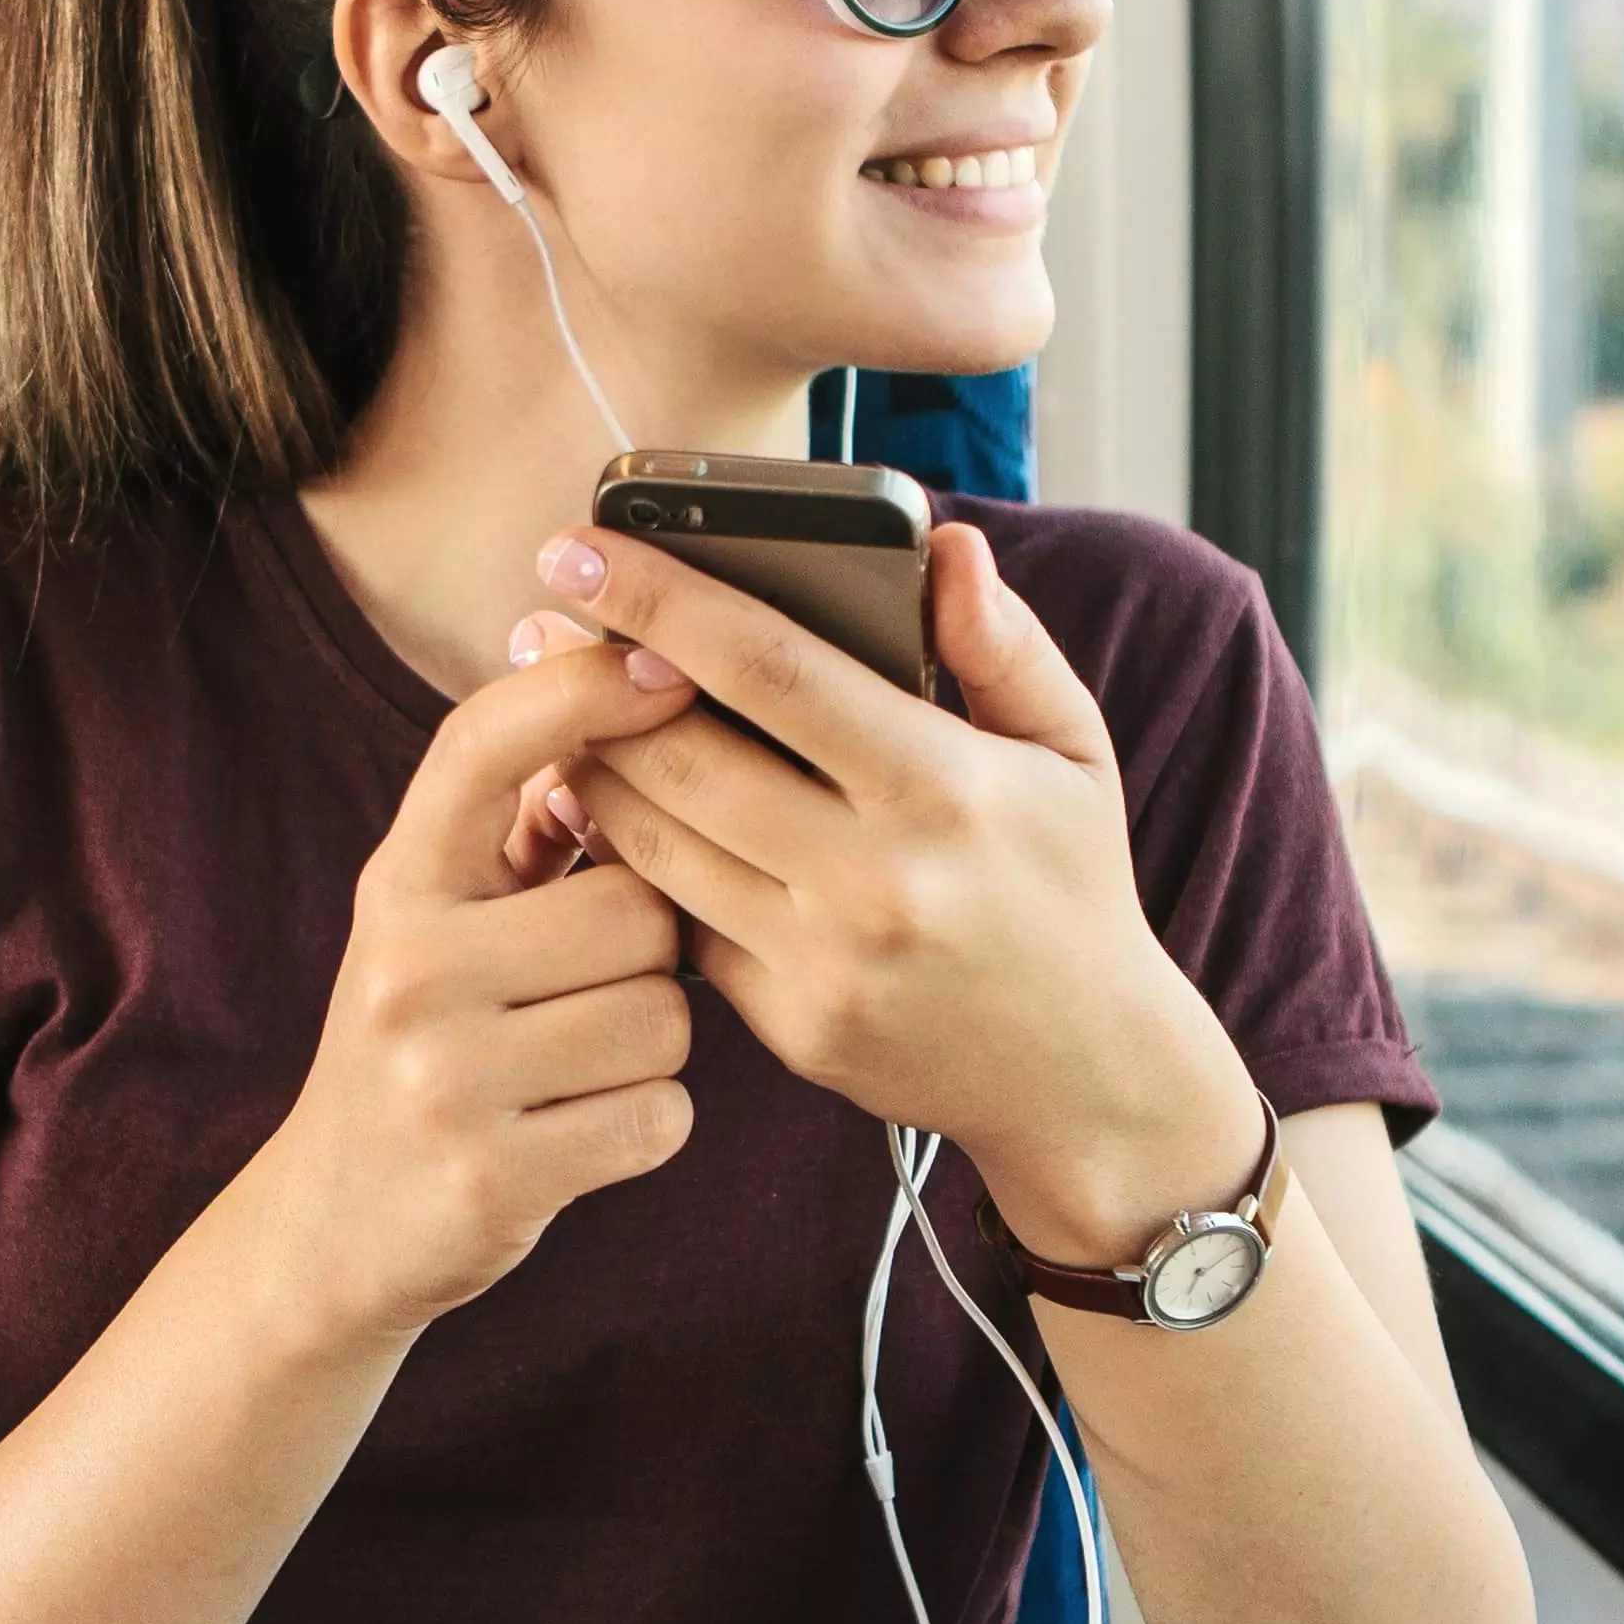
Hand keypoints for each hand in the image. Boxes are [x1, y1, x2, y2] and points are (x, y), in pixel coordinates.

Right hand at [260, 633, 703, 1340]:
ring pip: (662, 1015)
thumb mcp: (432, 922)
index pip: (481, 745)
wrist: (330, 1228)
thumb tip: (620, 694)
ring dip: (652, 1044)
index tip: (664, 661)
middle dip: (648, 951)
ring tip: (576, 1064)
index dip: (579, 690)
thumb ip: (515, 828)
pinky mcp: (494, 1176)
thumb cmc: (421, 1044)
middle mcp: (406, 968)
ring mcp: (444, 1077)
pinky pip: (660, 1115)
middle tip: (586, 990)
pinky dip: (647, 1124)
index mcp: (397, 884)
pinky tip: (580, 1130)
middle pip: (634, 908)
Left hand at [547, 522, 1263, 1261]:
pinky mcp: (791, 1026)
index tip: (579, 550)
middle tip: (537, 621)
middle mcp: (876, 881)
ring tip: (551, 705)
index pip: (772, 670)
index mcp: (944, 789)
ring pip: (658, 846)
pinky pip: (681, 925)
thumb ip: (1003, 645)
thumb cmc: (1070, 887)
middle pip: (684, 758)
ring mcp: (824, 963)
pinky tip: (603, 806)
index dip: (663, 601)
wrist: (1086, 1079)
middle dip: (590, 681)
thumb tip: (945, 544)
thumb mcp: (1072, 753)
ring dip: (589, 768)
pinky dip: (631, 861)